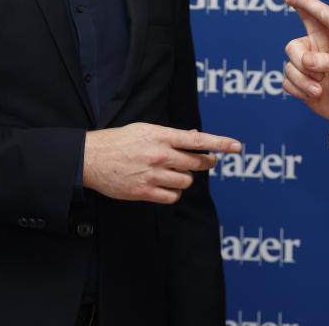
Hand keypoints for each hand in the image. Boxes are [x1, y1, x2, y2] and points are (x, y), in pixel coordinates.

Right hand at [82, 123, 240, 203]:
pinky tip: (165, 187)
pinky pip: (172, 197)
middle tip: (206, 161)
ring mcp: (153, 175)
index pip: (198, 140)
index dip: (220, 143)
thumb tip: (196, 136)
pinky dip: (173, 194)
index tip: (237, 146)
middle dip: (205, 162)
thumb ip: (172, 135)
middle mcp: (160, 155)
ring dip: (185, 179)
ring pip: (187, 182)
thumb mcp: (146, 130)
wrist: (91, 158)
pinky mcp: (144, 192)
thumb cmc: (120, 141)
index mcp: (161, 136)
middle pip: (198, 163)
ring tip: (173, 173)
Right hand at [282, 0, 328, 129]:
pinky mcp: (299, 84)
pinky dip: (299, 90)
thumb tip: (307, 61)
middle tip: (319, 74)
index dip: (300, 3)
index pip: (312, 17)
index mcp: (327, 39)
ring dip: (302, 80)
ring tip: (319, 89)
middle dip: (301, 60)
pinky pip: (287, 83)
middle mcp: (313, 50)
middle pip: (292, 46)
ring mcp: (304, 68)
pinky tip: (315, 95)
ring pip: (288, 67)